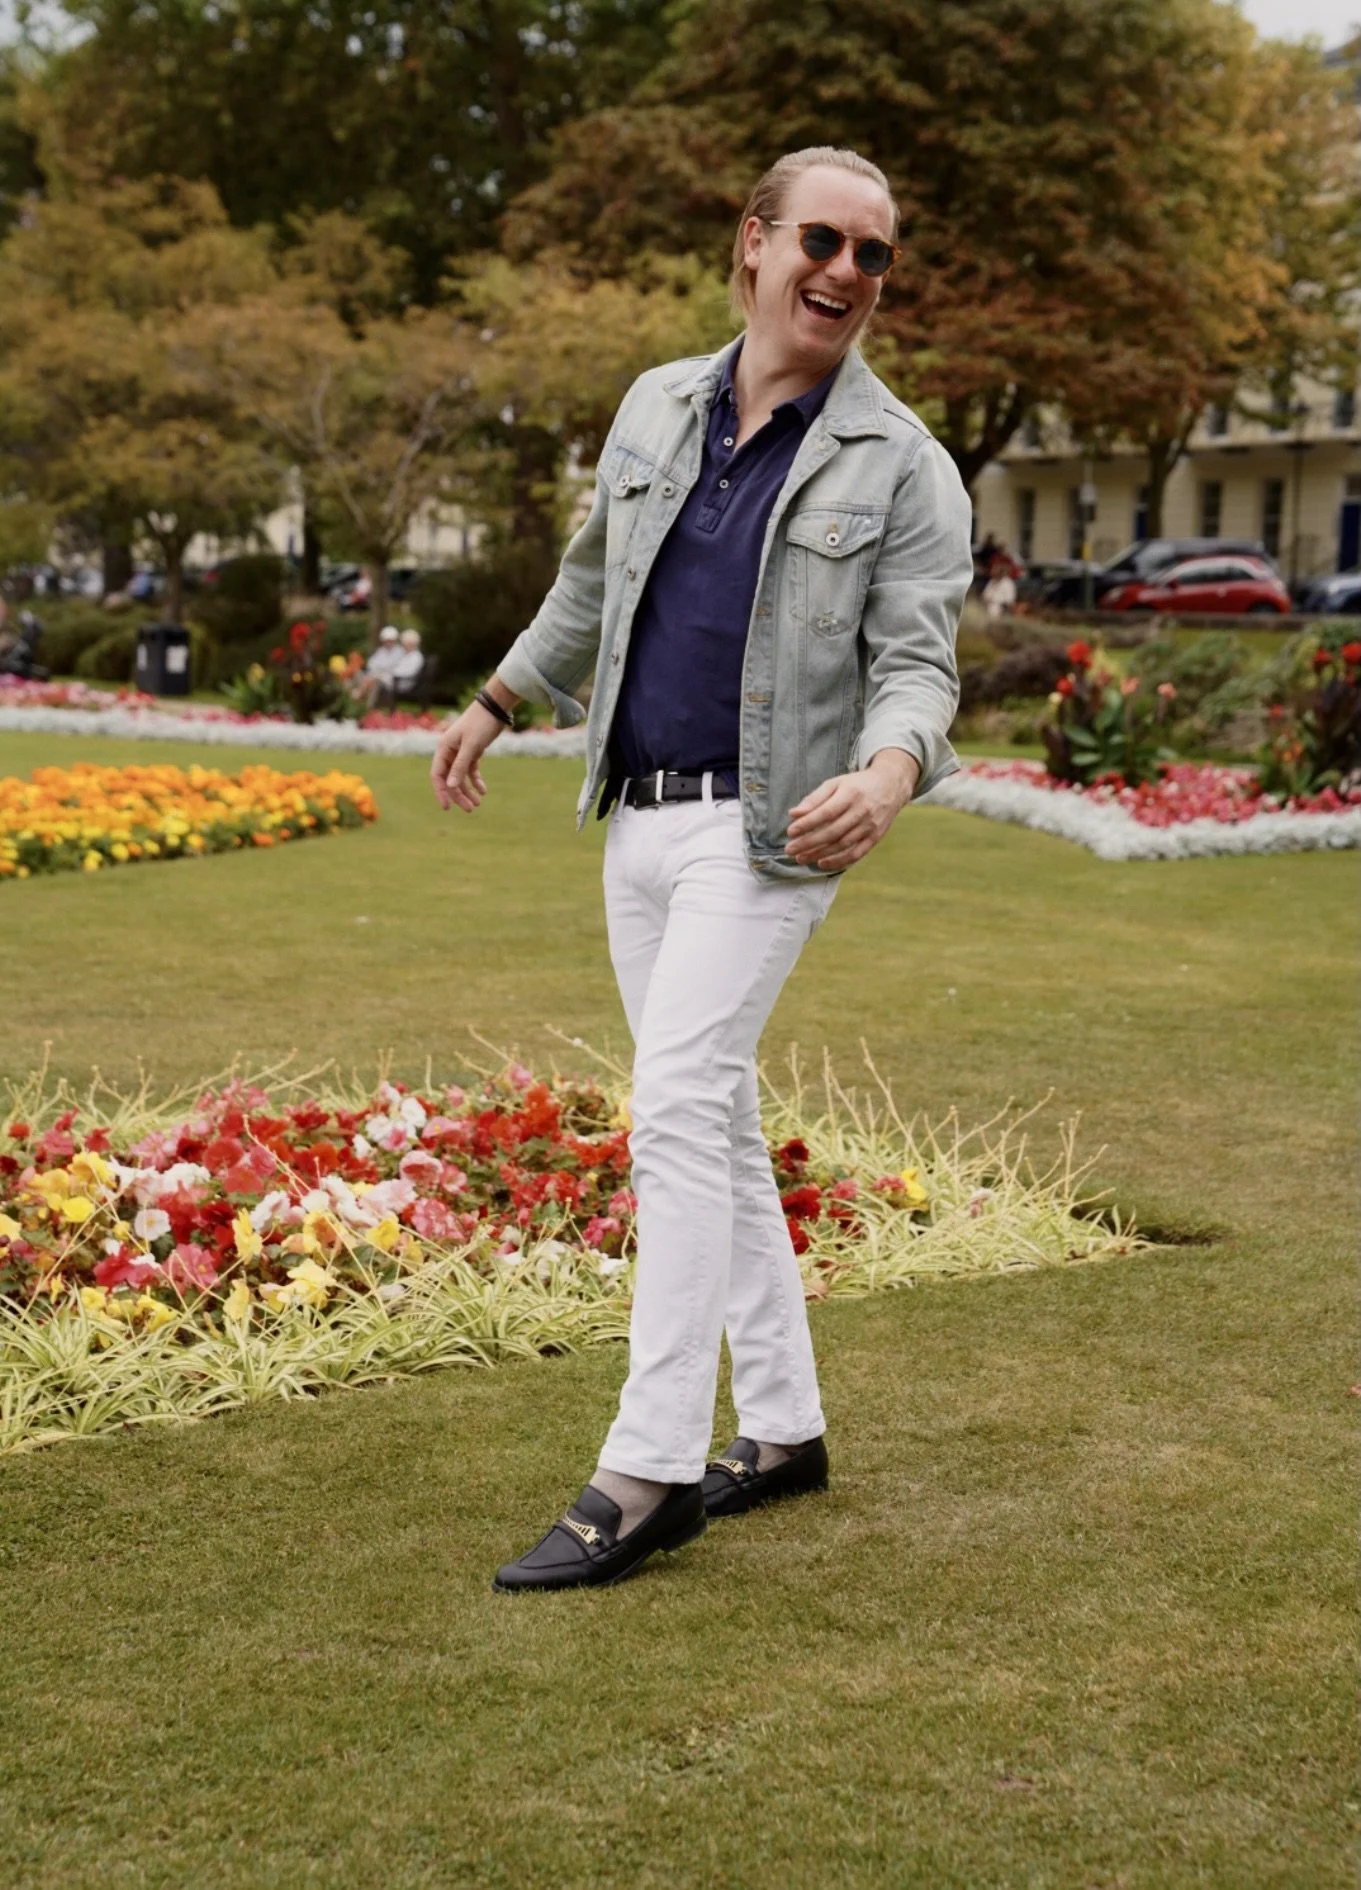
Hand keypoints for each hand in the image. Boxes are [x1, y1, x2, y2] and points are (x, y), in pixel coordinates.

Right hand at [430, 699, 507, 812]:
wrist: (495, 708)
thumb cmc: (480, 724)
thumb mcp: (471, 746)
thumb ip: (460, 766)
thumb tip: (450, 786)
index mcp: (444, 748)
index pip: (437, 775)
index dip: (441, 792)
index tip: (448, 807)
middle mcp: (450, 751)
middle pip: (450, 779)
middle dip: (459, 795)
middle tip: (470, 809)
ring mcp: (461, 752)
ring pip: (461, 777)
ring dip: (468, 790)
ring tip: (477, 804)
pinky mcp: (473, 752)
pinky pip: (471, 771)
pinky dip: (476, 781)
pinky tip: (483, 791)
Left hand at [786, 750, 919, 870]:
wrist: (891, 786)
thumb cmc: (857, 785)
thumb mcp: (836, 783)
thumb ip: (815, 798)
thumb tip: (794, 814)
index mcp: (851, 794)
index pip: (827, 812)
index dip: (808, 823)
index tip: (791, 831)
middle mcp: (862, 811)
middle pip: (833, 832)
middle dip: (809, 843)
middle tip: (790, 850)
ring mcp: (870, 826)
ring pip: (842, 845)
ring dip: (820, 854)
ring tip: (801, 858)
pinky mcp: (875, 837)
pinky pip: (856, 854)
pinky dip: (839, 861)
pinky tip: (822, 864)